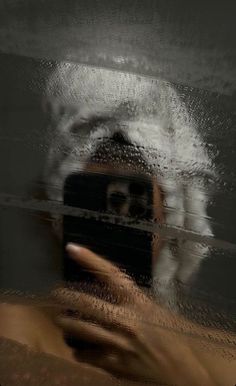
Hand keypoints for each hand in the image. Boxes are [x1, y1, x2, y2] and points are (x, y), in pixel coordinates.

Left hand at [53, 243, 215, 385]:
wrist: (187, 366)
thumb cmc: (174, 334)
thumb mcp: (154, 311)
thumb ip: (132, 303)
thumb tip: (110, 295)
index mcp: (138, 302)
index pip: (110, 274)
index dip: (89, 259)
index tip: (71, 248)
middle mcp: (126, 320)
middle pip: (87, 303)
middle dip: (66, 297)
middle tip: (55, 294)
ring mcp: (118, 343)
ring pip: (81, 330)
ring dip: (66, 324)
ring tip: (59, 320)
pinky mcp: (115, 365)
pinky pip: (86, 355)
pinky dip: (79, 351)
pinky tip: (78, 348)